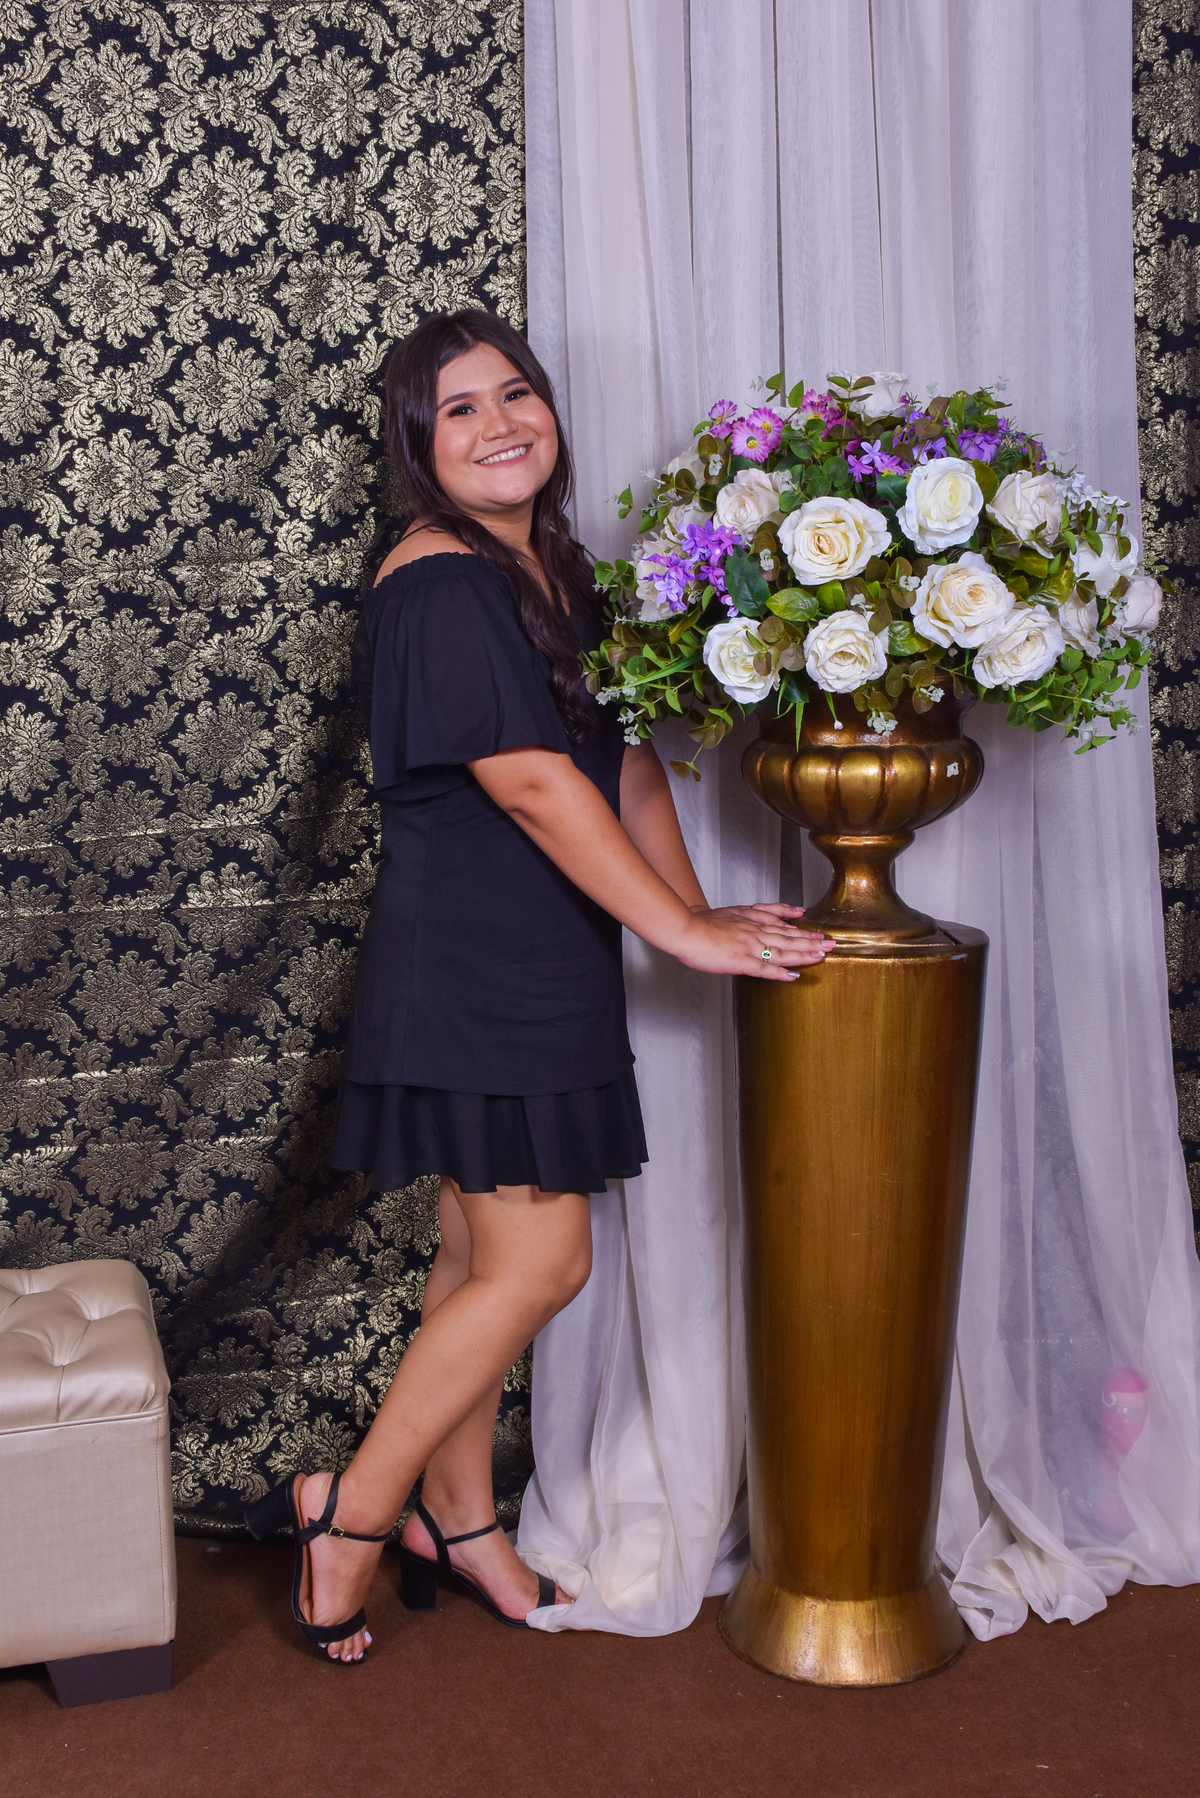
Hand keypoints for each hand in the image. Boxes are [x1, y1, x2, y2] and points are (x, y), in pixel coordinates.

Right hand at [677, 901, 833, 980]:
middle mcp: (755, 931)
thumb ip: (753, 915)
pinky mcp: (740, 960)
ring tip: (821, 956)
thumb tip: (771, 920)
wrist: (686, 929)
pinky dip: (780, 972)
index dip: (803, 930)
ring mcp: (749, 946)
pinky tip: (793, 975)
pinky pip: (765, 968)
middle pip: (789, 937)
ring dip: (804, 953)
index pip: (783, 926)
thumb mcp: (732, 911)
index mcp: (751, 920)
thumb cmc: (702, 923)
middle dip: (812, 941)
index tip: (818, 933)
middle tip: (831, 943)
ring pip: (782, 950)